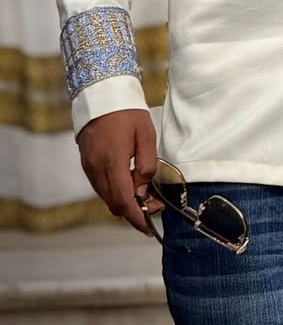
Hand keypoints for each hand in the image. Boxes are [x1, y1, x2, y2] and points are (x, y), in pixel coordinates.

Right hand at [76, 108, 158, 233]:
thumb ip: (147, 164)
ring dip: (124, 201)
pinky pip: (100, 186)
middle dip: (134, 211)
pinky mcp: (86, 164)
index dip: (137, 218)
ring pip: (106, 197)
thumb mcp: (146, 135)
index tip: (149, 229)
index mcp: (113, 162)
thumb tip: (143, 191)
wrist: (101, 95)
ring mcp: (89, 167)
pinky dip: (115, 191)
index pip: (123, 201)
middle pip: (113, 203)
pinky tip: (129, 183)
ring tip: (144, 194)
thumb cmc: (127, 113)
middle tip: (154, 205)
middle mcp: (96, 169)